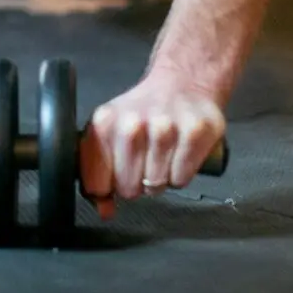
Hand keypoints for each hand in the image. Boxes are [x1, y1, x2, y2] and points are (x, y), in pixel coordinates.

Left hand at [79, 69, 225, 218]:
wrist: (183, 82)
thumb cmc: (145, 111)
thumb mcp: (112, 132)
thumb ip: (100, 171)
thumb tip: (104, 210)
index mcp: (104, 123)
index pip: (97, 185)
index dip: (108, 187)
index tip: (116, 176)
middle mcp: (132, 123)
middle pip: (128, 189)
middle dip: (136, 183)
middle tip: (144, 161)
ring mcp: (164, 126)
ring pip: (156, 185)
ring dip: (161, 178)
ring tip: (163, 154)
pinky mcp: (195, 131)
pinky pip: (181, 179)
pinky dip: (181, 174)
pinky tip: (180, 152)